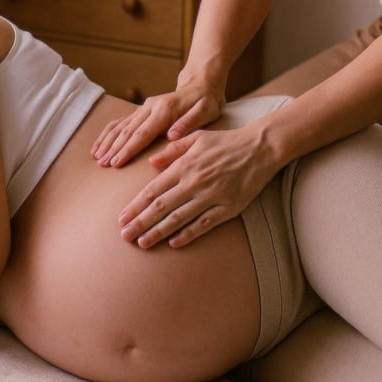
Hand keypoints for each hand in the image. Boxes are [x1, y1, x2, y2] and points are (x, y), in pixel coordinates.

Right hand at [91, 82, 222, 167]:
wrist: (199, 85)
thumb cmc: (205, 102)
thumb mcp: (206, 111)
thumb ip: (190, 123)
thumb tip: (172, 135)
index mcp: (164, 109)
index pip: (143, 133)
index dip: (128, 149)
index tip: (117, 162)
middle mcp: (150, 107)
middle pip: (127, 130)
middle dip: (114, 148)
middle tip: (103, 164)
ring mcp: (143, 108)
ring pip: (120, 126)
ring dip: (107, 142)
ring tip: (97, 158)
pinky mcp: (140, 111)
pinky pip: (120, 122)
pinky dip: (107, 134)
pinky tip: (98, 146)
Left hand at [118, 123, 280, 248]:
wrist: (260, 148)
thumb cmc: (226, 141)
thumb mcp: (196, 137)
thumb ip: (172, 150)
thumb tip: (151, 161)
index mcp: (184, 165)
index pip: (153, 190)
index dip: (135, 206)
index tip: (122, 218)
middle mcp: (194, 182)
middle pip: (160, 207)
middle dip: (140, 223)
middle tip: (125, 236)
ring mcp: (211, 196)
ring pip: (178, 219)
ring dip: (158, 232)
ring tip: (142, 243)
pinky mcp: (228, 208)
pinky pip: (203, 225)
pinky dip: (188, 235)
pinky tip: (173, 244)